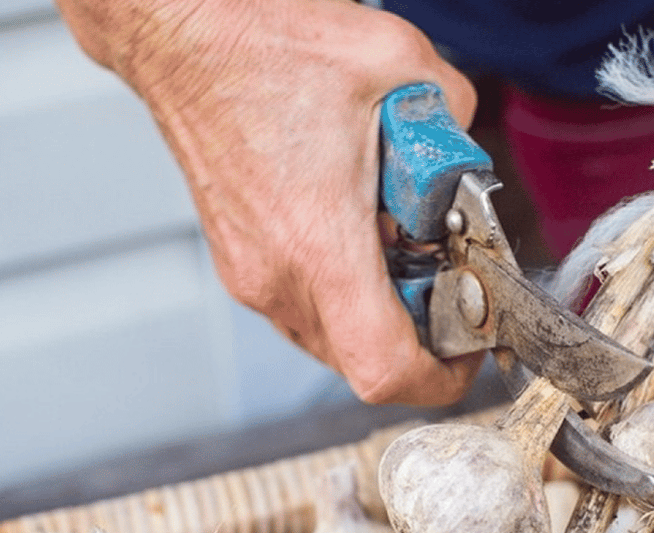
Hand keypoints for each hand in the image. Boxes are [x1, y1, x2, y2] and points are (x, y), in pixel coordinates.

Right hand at [54, 0, 482, 404]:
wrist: (184, 34)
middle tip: (445, 274)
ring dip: (381, 310)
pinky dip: (345, 288)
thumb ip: (458, 120)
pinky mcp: (238, 263)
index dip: (441, 377)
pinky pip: (305, 309)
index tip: (470, 348)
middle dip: (420, 331)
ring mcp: (250, 275)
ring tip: (401, 244)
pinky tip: (358, 228)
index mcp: (318, 242)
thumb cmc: (268, 44)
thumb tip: (468, 161)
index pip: (384, 366)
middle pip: (365, 361)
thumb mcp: (401, 64)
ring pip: (334, 340)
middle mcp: (276, 276)